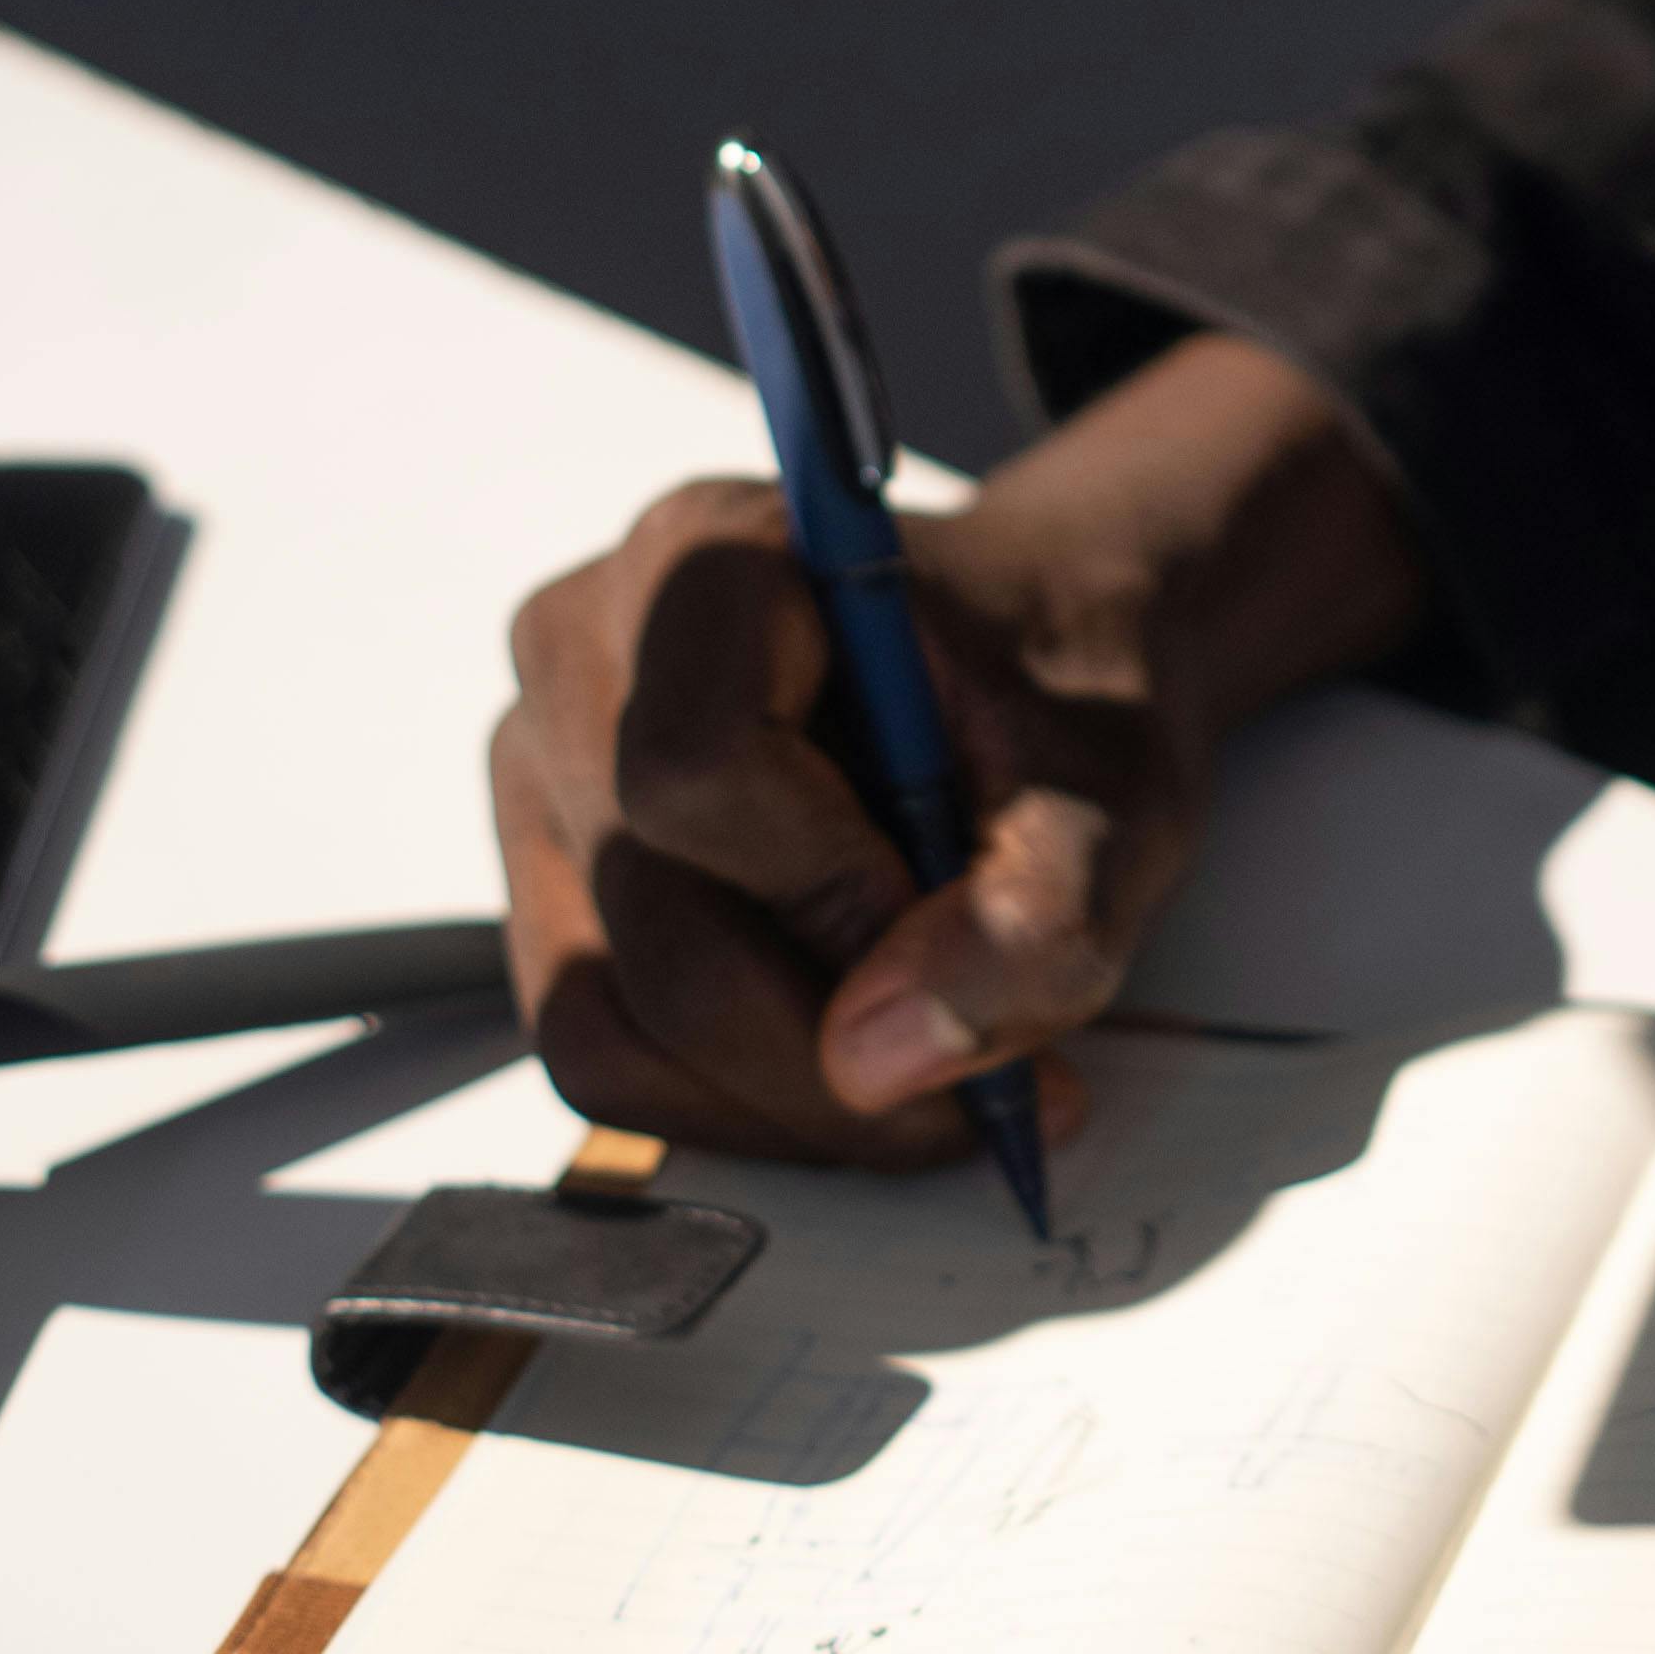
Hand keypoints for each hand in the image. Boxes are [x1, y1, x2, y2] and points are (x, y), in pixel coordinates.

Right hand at [488, 327, 1425, 1168]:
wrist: (1040, 656)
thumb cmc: (1067, 696)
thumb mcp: (1114, 803)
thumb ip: (1026, 922)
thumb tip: (872, 1061)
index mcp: (711, 554)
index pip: (697, 769)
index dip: (825, 892)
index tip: (951, 918)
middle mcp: (585, 648)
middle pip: (656, 932)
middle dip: (831, 1052)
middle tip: (985, 1085)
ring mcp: (540, 767)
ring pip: (605, 1021)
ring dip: (781, 1099)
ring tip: (926, 1078)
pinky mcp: (542, 872)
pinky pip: (594, 1044)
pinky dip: (728, 1099)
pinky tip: (852, 1058)